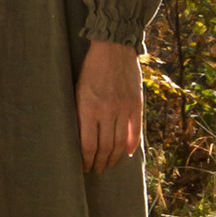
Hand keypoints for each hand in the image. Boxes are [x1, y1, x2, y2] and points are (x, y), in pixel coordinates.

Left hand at [76, 41, 144, 173]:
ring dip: (113, 158)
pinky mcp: (136, 104)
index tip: (83, 167)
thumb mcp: (79, 90)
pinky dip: (131, 145)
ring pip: (119, 143)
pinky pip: (135, 131)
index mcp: (88, 108)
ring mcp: (123, 108)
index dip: (86, 160)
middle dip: (99, 162)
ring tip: (108, 164)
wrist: (113, 46)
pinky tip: (126, 153)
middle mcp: (107, 111)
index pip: (88, 145)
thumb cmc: (91, 69)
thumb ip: (81, 113)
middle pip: (104, 147)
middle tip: (96, 169)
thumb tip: (82, 139)